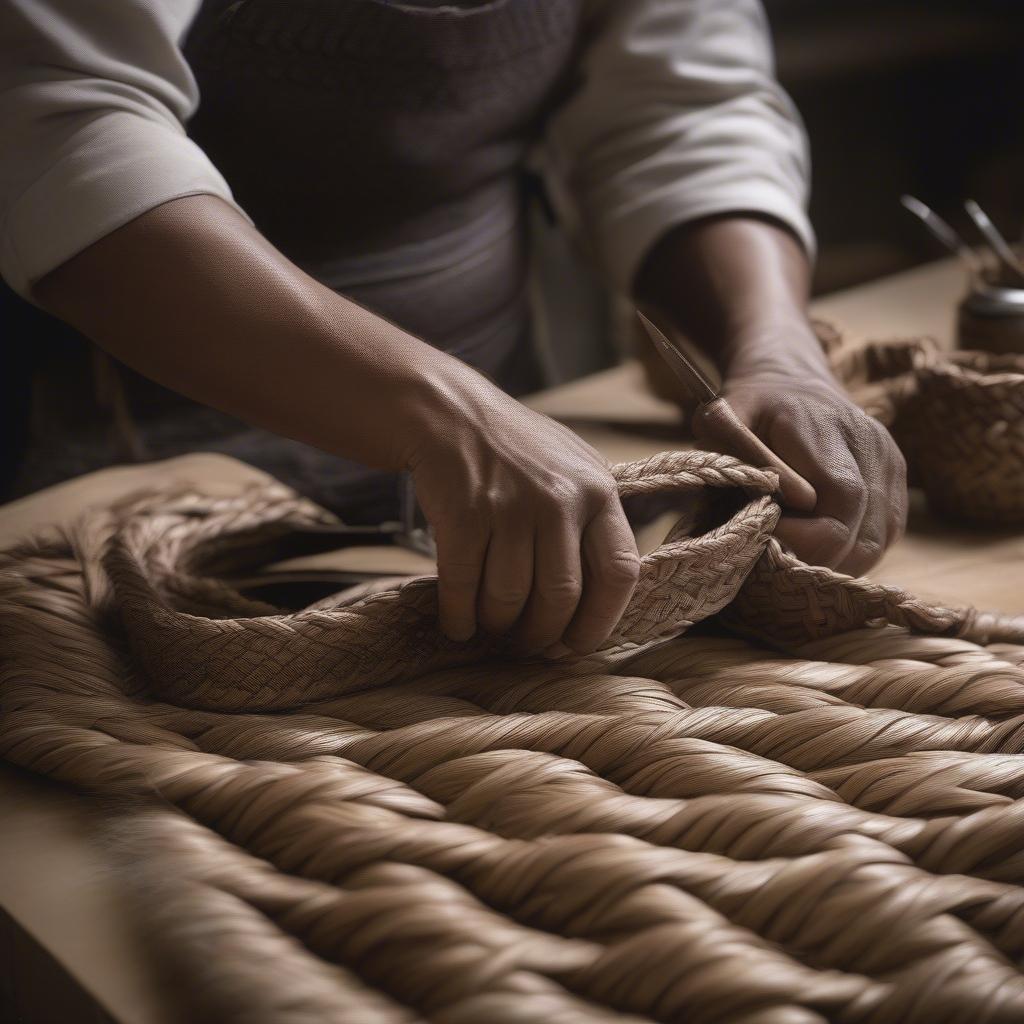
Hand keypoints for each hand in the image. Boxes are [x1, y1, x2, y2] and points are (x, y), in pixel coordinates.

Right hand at [399, 363, 640, 653]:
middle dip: (541, 635)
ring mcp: (511, 506)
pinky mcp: (464, 515)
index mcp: (598, 491)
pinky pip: (463, 588)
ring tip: (491, 628)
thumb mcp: (572, 470)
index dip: (601, 621)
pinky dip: (458, 618)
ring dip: (497, 627)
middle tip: (527, 646)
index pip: (618, 572)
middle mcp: (560, 499)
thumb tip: (604, 602)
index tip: (578, 645)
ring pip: (509, 599)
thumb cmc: (515, 451)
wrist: (449, 413)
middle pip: (561, 597)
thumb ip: (594, 524)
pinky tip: (457, 624)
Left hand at [712, 368, 907, 575]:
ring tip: (796, 550)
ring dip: (836, 561)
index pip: (844, 502)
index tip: (766, 534)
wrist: (788, 379)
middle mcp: (870, 444)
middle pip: (864, 532)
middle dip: (817, 557)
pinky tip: (819, 543)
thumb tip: (802, 501)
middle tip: (777, 553)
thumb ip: (751, 457)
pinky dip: (852, 551)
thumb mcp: (722, 421)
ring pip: (877, 542)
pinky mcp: (895, 477)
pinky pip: (885, 534)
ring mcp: (889, 461)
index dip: (807, 536)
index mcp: (827, 428)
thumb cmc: (746, 407)